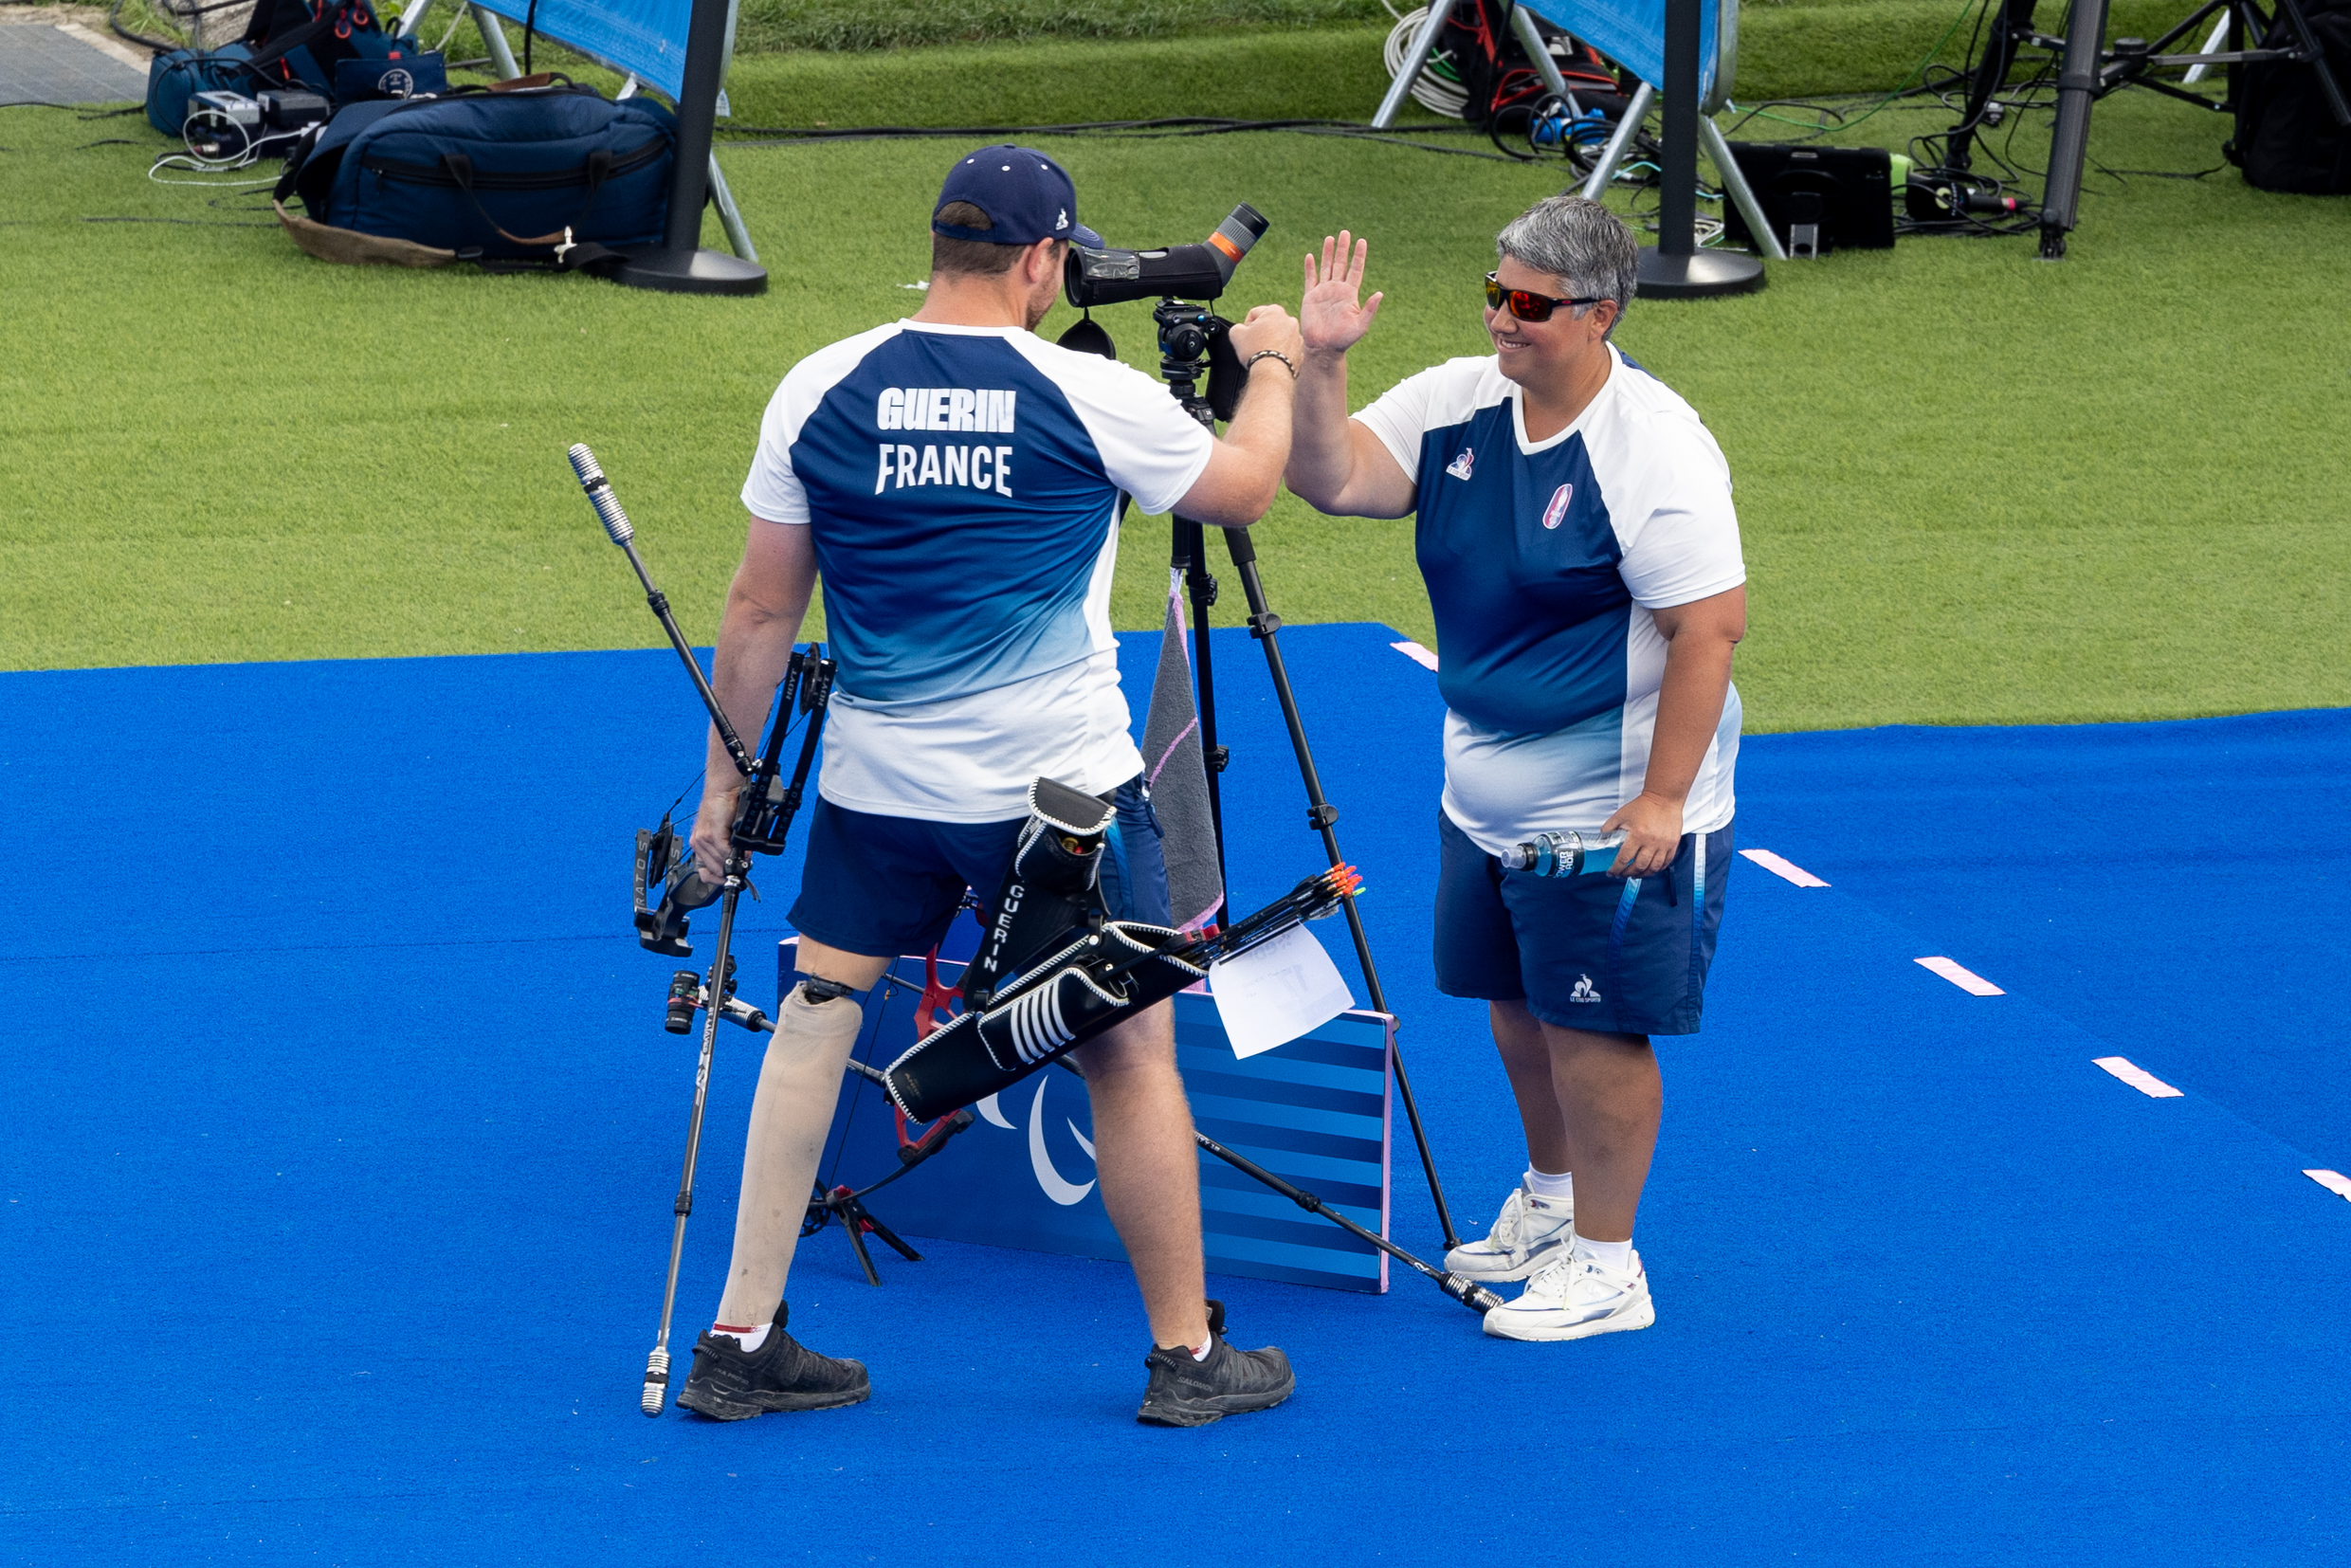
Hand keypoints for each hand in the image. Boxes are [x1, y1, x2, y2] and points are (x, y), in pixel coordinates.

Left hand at [689, 785, 741, 884]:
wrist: (722, 789)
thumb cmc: (723, 806)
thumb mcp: (721, 830)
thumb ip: (726, 847)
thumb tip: (739, 861)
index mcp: (699, 844)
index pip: (704, 872)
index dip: (717, 879)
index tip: (729, 880)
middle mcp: (698, 843)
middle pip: (714, 869)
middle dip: (730, 870)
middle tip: (743, 867)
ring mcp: (703, 839)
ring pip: (720, 862)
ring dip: (735, 861)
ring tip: (746, 857)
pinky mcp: (712, 833)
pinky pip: (725, 852)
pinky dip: (736, 854)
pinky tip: (743, 852)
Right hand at [1226, 303, 1302, 369]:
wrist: (1272, 373)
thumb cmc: (1255, 351)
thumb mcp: (1236, 334)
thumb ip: (1237, 327)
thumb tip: (1240, 330)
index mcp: (1275, 311)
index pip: (1254, 313)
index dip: (1246, 326)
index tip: (1245, 337)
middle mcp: (1290, 320)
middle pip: (1269, 324)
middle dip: (1261, 333)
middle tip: (1254, 345)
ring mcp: (1297, 336)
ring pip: (1278, 337)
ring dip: (1271, 342)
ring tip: (1263, 353)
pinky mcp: (1300, 351)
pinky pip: (1286, 349)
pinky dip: (1279, 353)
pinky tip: (1272, 360)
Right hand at [1301, 231, 1382, 355]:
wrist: (1324, 348)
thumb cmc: (1344, 339)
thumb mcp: (1361, 325)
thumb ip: (1369, 309)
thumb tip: (1380, 294)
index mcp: (1350, 294)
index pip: (1355, 270)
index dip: (1358, 256)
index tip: (1362, 241)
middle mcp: (1337, 290)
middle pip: (1340, 264)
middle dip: (1343, 248)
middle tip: (1345, 232)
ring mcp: (1323, 292)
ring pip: (1326, 268)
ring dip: (1328, 253)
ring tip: (1330, 238)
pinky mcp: (1310, 297)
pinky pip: (1310, 279)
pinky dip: (1310, 268)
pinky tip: (1310, 256)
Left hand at [1600, 791, 1684, 879]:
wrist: (1664, 798)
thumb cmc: (1643, 806)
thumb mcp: (1621, 815)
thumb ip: (1609, 827)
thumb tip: (1602, 838)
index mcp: (1637, 835)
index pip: (1624, 858)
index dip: (1616, 868)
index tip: (1611, 872)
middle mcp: (1651, 842)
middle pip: (1639, 866)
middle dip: (1628, 873)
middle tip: (1622, 874)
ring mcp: (1664, 844)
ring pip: (1653, 867)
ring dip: (1642, 874)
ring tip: (1635, 874)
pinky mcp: (1673, 844)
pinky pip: (1666, 862)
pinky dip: (1657, 869)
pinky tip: (1650, 869)